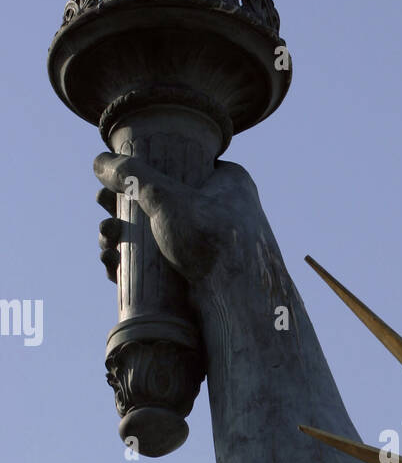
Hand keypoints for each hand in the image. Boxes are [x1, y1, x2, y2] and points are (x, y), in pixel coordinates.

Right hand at [93, 153, 269, 286]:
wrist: (241, 301)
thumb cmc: (213, 240)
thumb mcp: (168, 196)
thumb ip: (132, 176)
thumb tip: (99, 161)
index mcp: (227, 181)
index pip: (180, 166)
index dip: (143, 173)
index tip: (114, 183)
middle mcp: (222, 211)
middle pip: (160, 204)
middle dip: (123, 210)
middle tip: (104, 213)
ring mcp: (210, 246)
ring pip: (156, 237)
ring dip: (122, 238)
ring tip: (106, 241)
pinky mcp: (198, 277)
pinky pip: (160, 267)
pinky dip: (133, 266)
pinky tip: (111, 264)